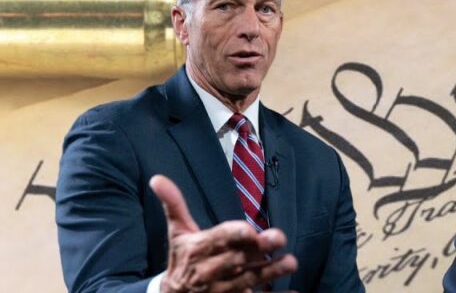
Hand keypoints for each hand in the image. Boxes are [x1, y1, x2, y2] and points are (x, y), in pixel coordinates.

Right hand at [150, 175, 297, 292]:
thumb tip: (157, 178)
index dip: (231, 235)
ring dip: (271, 272)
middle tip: (280, 237)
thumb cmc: (181, 258)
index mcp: (197, 251)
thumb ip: (174, 205)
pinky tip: (293, 291)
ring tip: (291, 262)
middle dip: (257, 249)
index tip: (248, 229)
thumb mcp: (177, 232)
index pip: (216, 240)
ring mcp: (223, 289)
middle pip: (236, 260)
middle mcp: (210, 272)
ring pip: (249, 280)